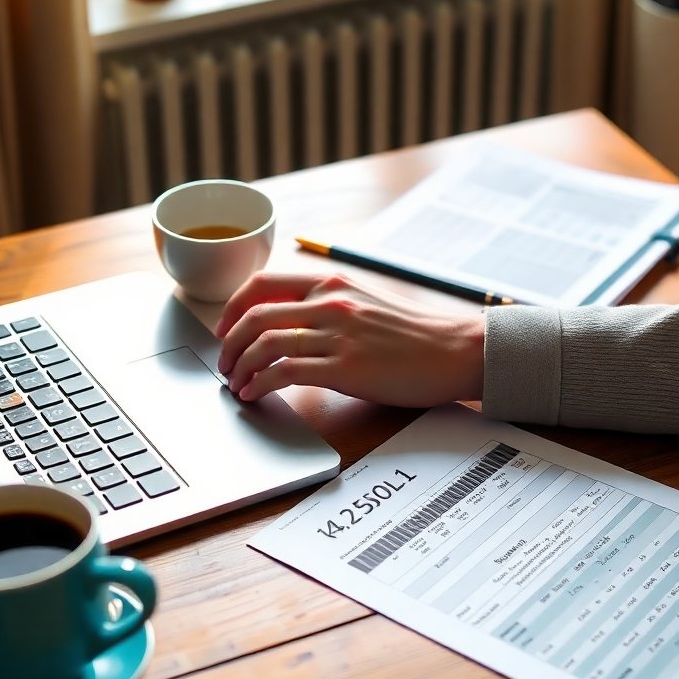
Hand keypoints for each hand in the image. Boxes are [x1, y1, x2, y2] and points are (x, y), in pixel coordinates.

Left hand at [214, 271, 484, 405]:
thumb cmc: (414, 334)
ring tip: (237, 384)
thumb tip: (288, 322)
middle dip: (229, 344)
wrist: (454, 350)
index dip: (232, 307)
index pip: (262, 283)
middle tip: (225, 364)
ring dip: (240, 367)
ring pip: (264, 344)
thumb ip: (326, 306)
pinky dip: (260, 384)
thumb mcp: (364, 303)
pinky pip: (284, 373)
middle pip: (254, 316)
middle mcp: (329, 303)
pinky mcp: (345, 368)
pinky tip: (257, 394)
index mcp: (331, 284)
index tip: (224, 329)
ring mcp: (336, 335)